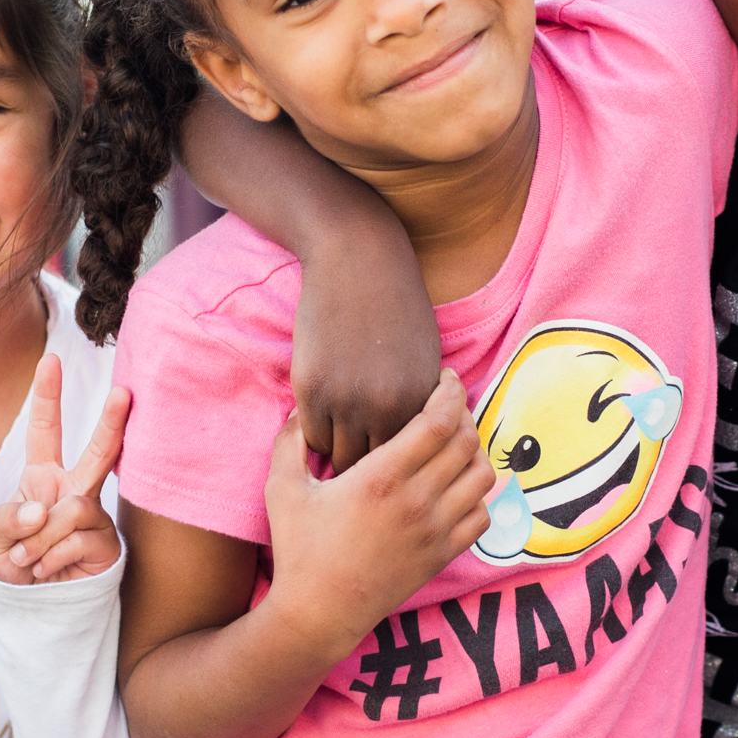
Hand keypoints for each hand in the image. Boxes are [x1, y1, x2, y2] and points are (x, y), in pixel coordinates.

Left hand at [0, 352, 129, 584]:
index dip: (48, 396)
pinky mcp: (105, 546)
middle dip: (110, 421)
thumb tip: (45, 509)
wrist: (26, 607)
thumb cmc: (9, 563)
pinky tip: (46, 571)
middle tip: (123, 392)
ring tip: (28, 561)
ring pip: (71, 510)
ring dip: (41, 539)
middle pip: (96, 451)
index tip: (52, 361)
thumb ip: (10, 516)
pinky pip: (78, 539)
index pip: (46, 431)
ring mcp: (92, 518)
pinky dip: (51, 557)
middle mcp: (73, 492)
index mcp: (42, 478)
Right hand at [262, 373, 495, 650]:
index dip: (450, 393)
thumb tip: (297, 412)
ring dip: (474, 453)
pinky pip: (482, 515)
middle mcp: (416, 500)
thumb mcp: (281, 488)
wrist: (319, 613)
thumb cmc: (298, 550)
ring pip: (481, 476)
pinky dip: (477, 496)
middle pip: (466, 441)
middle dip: (462, 415)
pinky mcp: (442, 555)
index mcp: (381, 477)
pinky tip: (455, 489)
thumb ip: (289, 442)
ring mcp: (434, 530)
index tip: (446, 379)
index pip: (438, 421)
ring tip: (454, 446)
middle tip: (446, 409)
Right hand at [294, 237, 447, 472]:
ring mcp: (346, 400)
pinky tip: (324, 427)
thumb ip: (423, 408)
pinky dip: (318, 439)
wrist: (360, 263)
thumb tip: (423, 450)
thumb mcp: (426, 361)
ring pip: (341, 458)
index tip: (394, 470)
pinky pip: (313, 438)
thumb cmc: (398, 311)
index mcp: (420, 402)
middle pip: (377, 468)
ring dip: (342, 457)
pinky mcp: (312, 389)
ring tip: (343, 452)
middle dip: (372, 475)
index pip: (416, 463)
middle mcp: (386, 407)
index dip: (404, 471)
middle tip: (364, 471)